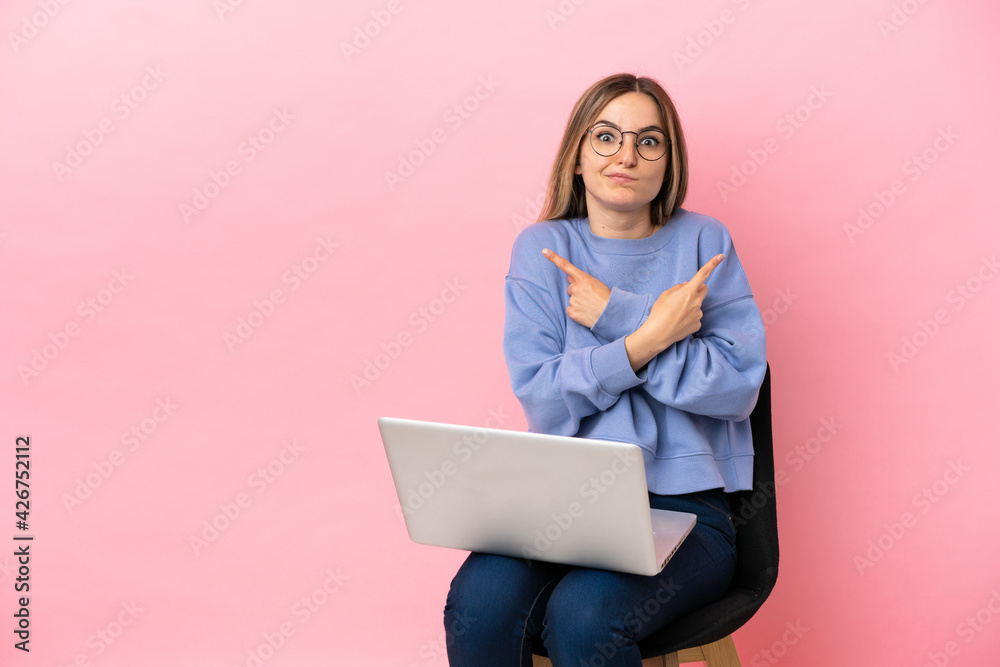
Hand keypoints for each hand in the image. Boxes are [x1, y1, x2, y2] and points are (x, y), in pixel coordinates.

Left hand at [542, 248, 610, 328]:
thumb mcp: (597, 283)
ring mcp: (573, 300)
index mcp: (583, 278)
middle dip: (577, 291)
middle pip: (571, 287)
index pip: (565, 265)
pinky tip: (585, 313)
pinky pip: (570, 310)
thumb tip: (571, 280)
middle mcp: (575, 288)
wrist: (611, 314)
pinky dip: (576, 312)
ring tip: (590, 306)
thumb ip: (583, 280)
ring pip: (571, 299)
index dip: (554, 258)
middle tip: (589, 297)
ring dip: (578, 302)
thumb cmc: (607, 298)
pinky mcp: (572, 312)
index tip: (544, 251)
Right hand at [625, 254, 724, 370]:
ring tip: (677, 314)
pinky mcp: (698, 324)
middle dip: (697, 290)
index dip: (712, 264)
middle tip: (685, 296)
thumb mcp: (665, 295)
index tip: (720, 256)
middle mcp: (696, 302)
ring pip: (698, 305)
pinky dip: (689, 318)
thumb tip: (687, 285)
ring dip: (691, 306)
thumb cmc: (659, 312)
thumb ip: (678, 288)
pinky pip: (696, 317)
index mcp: (688, 292)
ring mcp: (699, 314)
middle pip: (704, 289)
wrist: (658, 334)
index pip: (702, 274)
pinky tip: (679, 322)